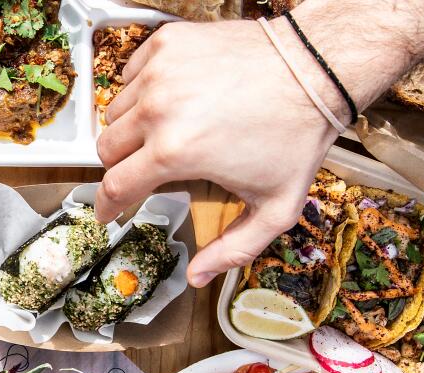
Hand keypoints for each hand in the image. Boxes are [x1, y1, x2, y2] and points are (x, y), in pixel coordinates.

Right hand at [95, 18, 338, 287]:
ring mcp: (158, 71)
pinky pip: (131, 74)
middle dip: (120, 167)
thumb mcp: (274, 209)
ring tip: (160, 134)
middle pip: (106, 148)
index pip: (114, 186)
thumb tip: (196, 278)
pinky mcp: (166, 43)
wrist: (317, 67)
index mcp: (174, 152)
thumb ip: (233, 250)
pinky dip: (140, 91)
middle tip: (143, 172)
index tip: (106, 214)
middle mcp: (156, 109)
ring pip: (114, 111)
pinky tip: (169, 101)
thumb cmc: (297, 137)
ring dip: (129, 129)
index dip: (106, 207)